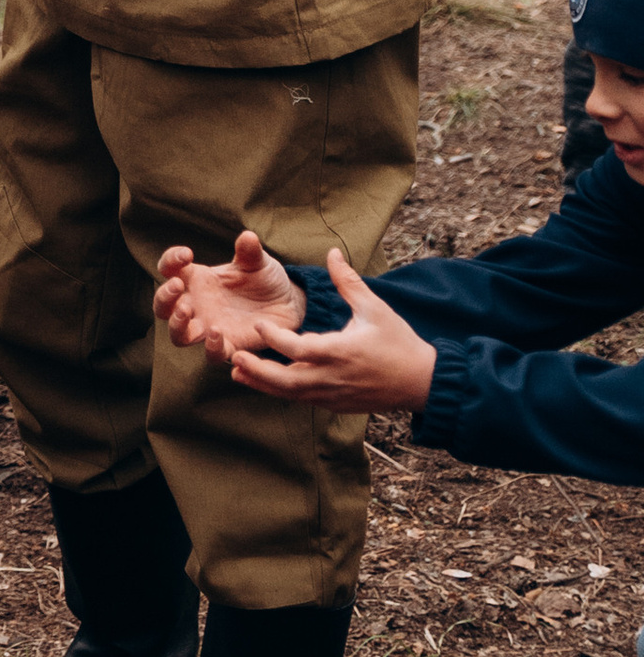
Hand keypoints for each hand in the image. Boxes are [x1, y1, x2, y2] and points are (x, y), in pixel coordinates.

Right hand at [154, 228, 303, 362]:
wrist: (289, 304)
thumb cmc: (265, 279)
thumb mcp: (258, 262)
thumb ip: (250, 252)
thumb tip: (247, 237)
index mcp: (198, 279)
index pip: (169, 270)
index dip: (170, 260)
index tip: (186, 254)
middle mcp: (198, 304)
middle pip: (163, 306)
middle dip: (164, 296)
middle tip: (177, 286)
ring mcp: (210, 326)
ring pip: (178, 335)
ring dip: (176, 324)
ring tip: (187, 310)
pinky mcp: (229, 346)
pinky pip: (212, 355)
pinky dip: (210, 347)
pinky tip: (217, 332)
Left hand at [220, 248, 437, 413]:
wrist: (422, 383)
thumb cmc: (399, 342)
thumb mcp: (374, 308)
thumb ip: (348, 282)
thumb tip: (331, 251)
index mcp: (341, 352)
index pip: (298, 349)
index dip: (275, 338)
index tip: (258, 325)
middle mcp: (333, 378)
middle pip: (287, 381)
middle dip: (258, 372)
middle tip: (234, 357)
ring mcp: (334, 396)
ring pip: (292, 394)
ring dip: (264, 385)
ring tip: (238, 372)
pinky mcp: (337, 405)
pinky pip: (304, 399)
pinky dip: (282, 392)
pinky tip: (265, 383)